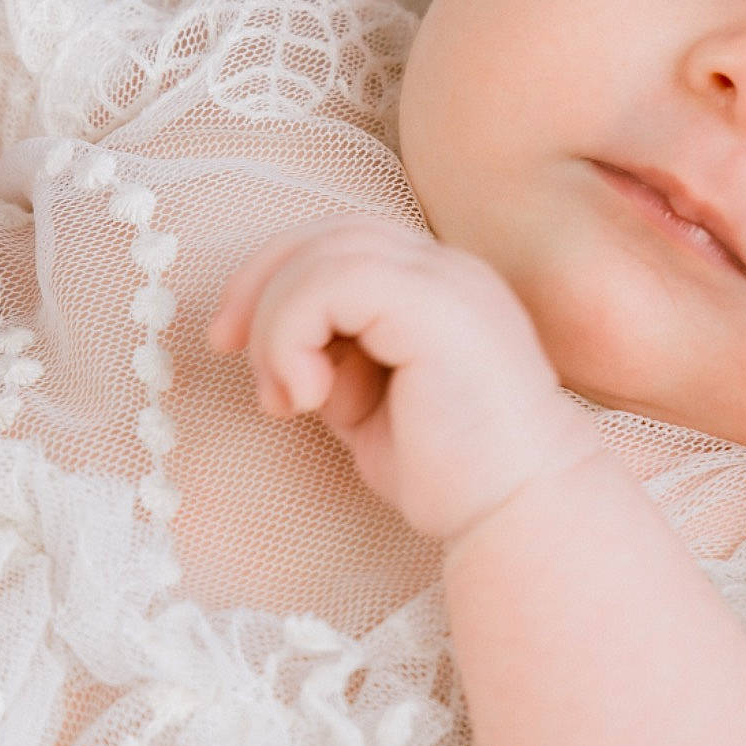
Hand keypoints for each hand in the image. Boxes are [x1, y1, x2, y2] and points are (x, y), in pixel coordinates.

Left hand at [208, 214, 605, 544]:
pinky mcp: (434, 305)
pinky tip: (309, 397)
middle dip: (260, 284)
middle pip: (329, 233)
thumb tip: (275, 350)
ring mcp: (445, 281)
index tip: (232, 341)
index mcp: (438, 287)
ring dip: (277, 322)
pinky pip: (333, 283)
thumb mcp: (368, 404)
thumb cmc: (453, 475)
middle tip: (224, 346)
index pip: (344, 242)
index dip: (275, 276)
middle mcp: (447, 269)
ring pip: (324, 253)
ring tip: (288, 397)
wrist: (521, 512)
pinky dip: (293, 334)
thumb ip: (331, 361)